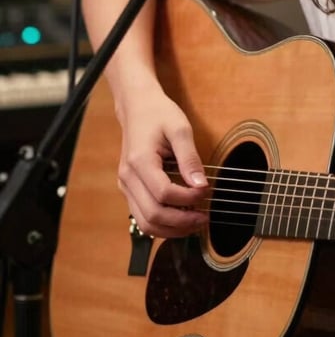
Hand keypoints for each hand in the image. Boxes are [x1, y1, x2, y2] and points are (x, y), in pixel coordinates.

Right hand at [116, 86, 208, 237]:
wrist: (137, 107)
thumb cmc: (159, 114)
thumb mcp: (180, 129)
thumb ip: (190, 158)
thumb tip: (201, 185)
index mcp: (139, 161)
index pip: (164, 193)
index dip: (188, 198)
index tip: (207, 192)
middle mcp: (128, 178)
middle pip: (152, 215)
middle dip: (181, 222)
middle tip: (204, 218)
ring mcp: (126, 185)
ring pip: (144, 222)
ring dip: (171, 229)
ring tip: (195, 223)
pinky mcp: (129, 189)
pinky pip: (142, 215)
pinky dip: (162, 223)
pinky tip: (181, 217)